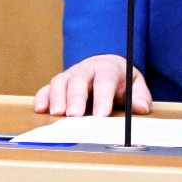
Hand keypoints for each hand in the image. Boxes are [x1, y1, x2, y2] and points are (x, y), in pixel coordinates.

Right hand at [33, 54, 152, 116]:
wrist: (105, 65)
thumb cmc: (120, 80)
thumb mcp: (135, 85)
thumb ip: (140, 96)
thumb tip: (141, 108)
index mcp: (107, 69)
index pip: (104, 81)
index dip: (102, 98)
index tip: (101, 115)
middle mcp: (86, 70)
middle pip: (79, 80)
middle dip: (76, 98)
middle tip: (74, 116)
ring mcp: (70, 75)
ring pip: (60, 82)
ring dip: (57, 98)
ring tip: (57, 114)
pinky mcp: (58, 84)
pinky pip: (46, 88)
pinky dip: (42, 98)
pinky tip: (40, 109)